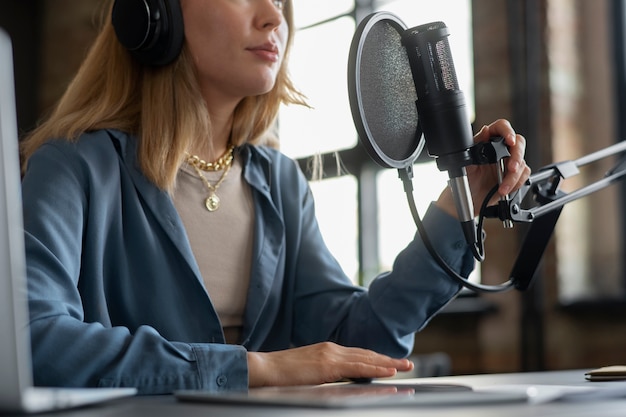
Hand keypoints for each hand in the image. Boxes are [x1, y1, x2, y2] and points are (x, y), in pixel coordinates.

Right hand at [247, 342, 413, 387]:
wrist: (264, 368)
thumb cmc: (282, 373)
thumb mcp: (309, 370)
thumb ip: (326, 371)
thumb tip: (339, 378)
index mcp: (328, 350)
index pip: (359, 353)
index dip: (377, 358)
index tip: (392, 362)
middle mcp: (332, 348)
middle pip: (367, 354)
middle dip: (388, 359)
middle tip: (407, 363)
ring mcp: (330, 355)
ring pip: (366, 359)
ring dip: (388, 363)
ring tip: (404, 366)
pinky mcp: (327, 366)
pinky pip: (357, 368)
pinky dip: (375, 369)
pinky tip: (388, 372)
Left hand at [436, 119, 530, 216]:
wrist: (470, 198)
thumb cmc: (465, 179)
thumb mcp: (466, 162)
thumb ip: (476, 145)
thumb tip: (485, 130)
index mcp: (487, 140)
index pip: (501, 127)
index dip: (507, 131)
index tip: (510, 141)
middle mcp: (500, 149)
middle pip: (518, 143)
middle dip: (516, 157)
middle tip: (511, 168)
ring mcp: (509, 161)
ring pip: (522, 162)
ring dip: (513, 177)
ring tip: (502, 188)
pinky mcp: (515, 173)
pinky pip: (524, 174)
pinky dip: (516, 183)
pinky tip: (505, 189)